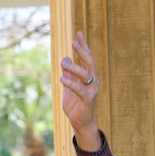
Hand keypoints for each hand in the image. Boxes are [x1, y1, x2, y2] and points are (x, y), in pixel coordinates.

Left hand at [59, 30, 101, 150]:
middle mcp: (93, 81)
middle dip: (82, 52)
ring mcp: (92, 90)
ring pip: (85, 74)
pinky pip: (79, 89)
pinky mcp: (87, 99)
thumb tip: (64, 59)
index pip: (87, 58)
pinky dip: (70, 83)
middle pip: (89, 63)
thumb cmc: (75, 104)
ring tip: (63, 62)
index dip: (83, 46)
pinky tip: (61, 78)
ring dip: (74, 67)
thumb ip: (68, 74)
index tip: (79, 33)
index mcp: (89, 77)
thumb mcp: (69, 87)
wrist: (80, 122)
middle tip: (73, 43)